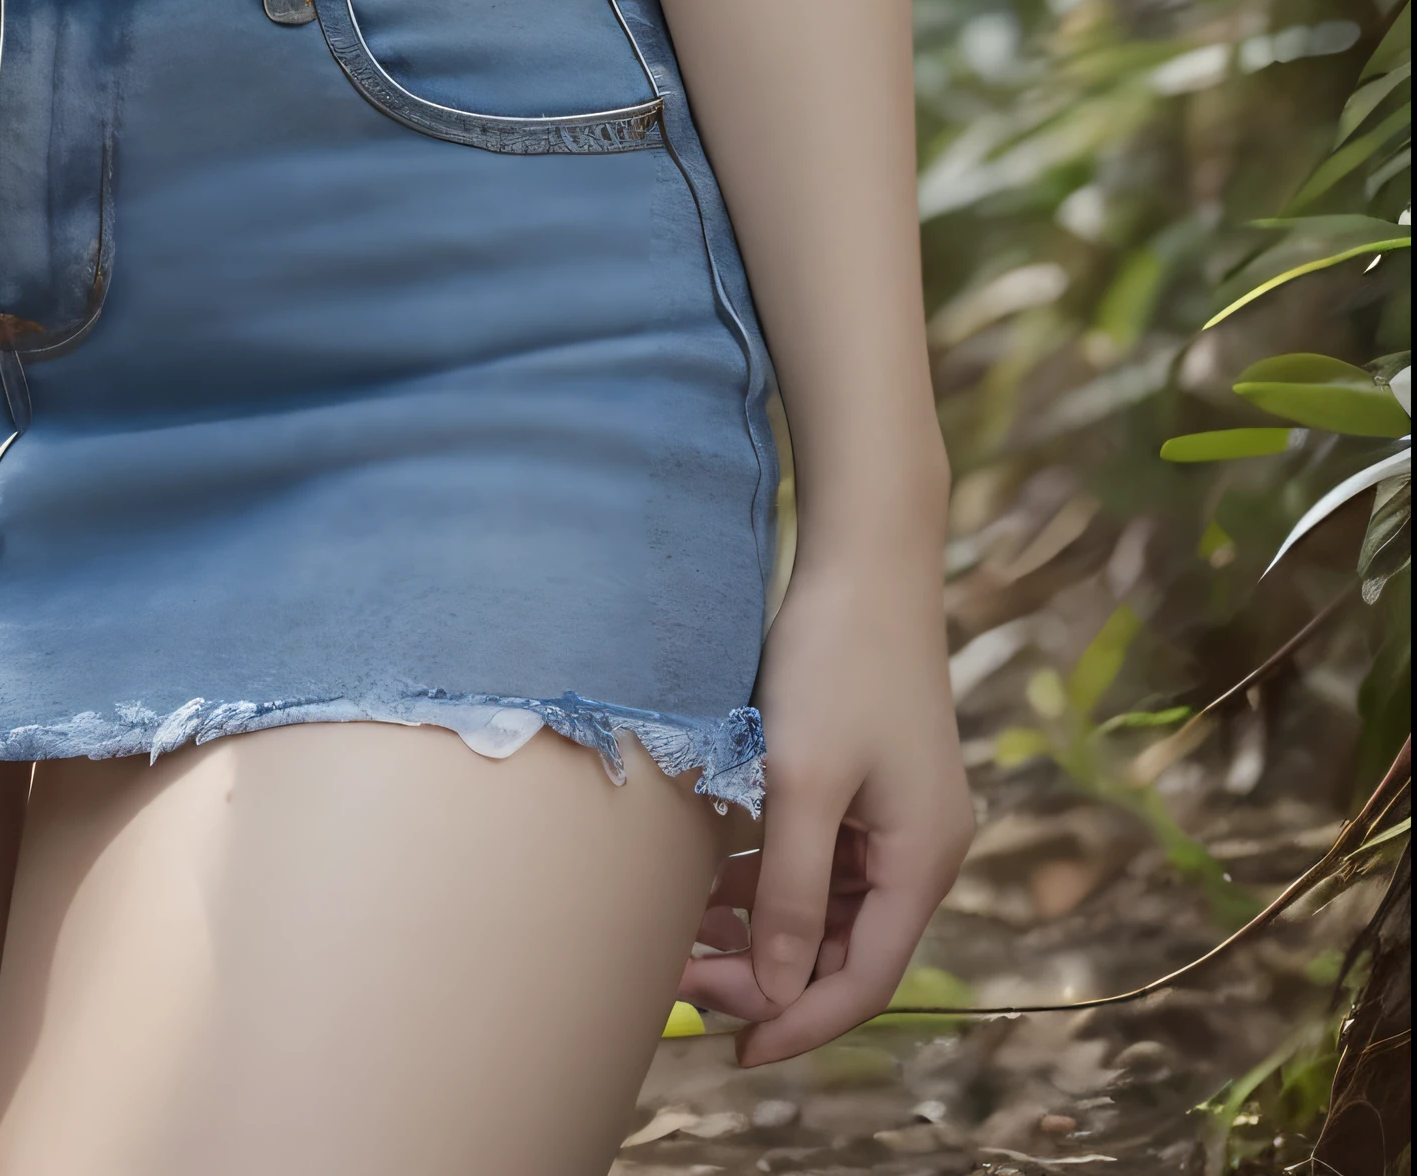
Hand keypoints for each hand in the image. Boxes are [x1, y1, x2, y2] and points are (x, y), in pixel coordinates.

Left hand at [679, 554, 971, 1066]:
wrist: (865, 559)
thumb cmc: (837, 661)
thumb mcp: (803, 779)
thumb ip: (791, 888)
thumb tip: (779, 989)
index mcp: (922, 862)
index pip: (864, 979)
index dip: (800, 1022)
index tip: (733, 1048)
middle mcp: (918, 851)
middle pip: (843, 948)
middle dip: (768, 975)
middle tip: (685, 982)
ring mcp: (894, 817)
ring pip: (824, 906)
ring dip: (761, 928)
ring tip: (685, 937)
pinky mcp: (865, 784)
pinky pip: (818, 858)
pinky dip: (767, 877)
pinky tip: (710, 878)